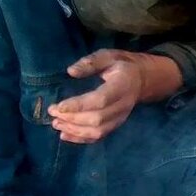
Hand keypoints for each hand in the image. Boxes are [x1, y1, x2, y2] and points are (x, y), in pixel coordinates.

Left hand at [48, 49, 181, 143]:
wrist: (143, 80)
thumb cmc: (122, 65)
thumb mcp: (108, 56)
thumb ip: (90, 63)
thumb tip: (71, 71)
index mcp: (121, 86)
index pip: (100, 100)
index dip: (79, 105)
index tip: (59, 106)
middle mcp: (122, 106)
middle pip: (97, 119)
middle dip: (72, 118)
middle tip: (52, 112)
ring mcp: (120, 118)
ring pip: (98, 131)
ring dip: (75, 130)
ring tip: (56, 123)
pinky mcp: (115, 124)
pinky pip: (99, 136)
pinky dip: (81, 139)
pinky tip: (65, 135)